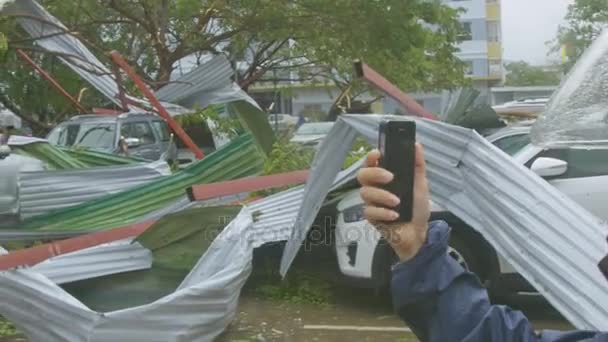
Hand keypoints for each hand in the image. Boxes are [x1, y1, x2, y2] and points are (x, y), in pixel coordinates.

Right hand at [357, 144, 430, 261]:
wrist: (419, 232)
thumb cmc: (417, 207)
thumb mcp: (420, 184)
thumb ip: (417, 165)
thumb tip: (416, 145)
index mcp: (384, 176)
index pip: (371, 162)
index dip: (371, 156)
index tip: (378, 154)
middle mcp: (375, 187)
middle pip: (362, 175)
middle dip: (375, 173)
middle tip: (390, 177)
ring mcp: (372, 202)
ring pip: (365, 193)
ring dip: (382, 196)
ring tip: (397, 202)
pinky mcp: (371, 217)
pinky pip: (369, 211)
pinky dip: (383, 212)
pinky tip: (395, 215)